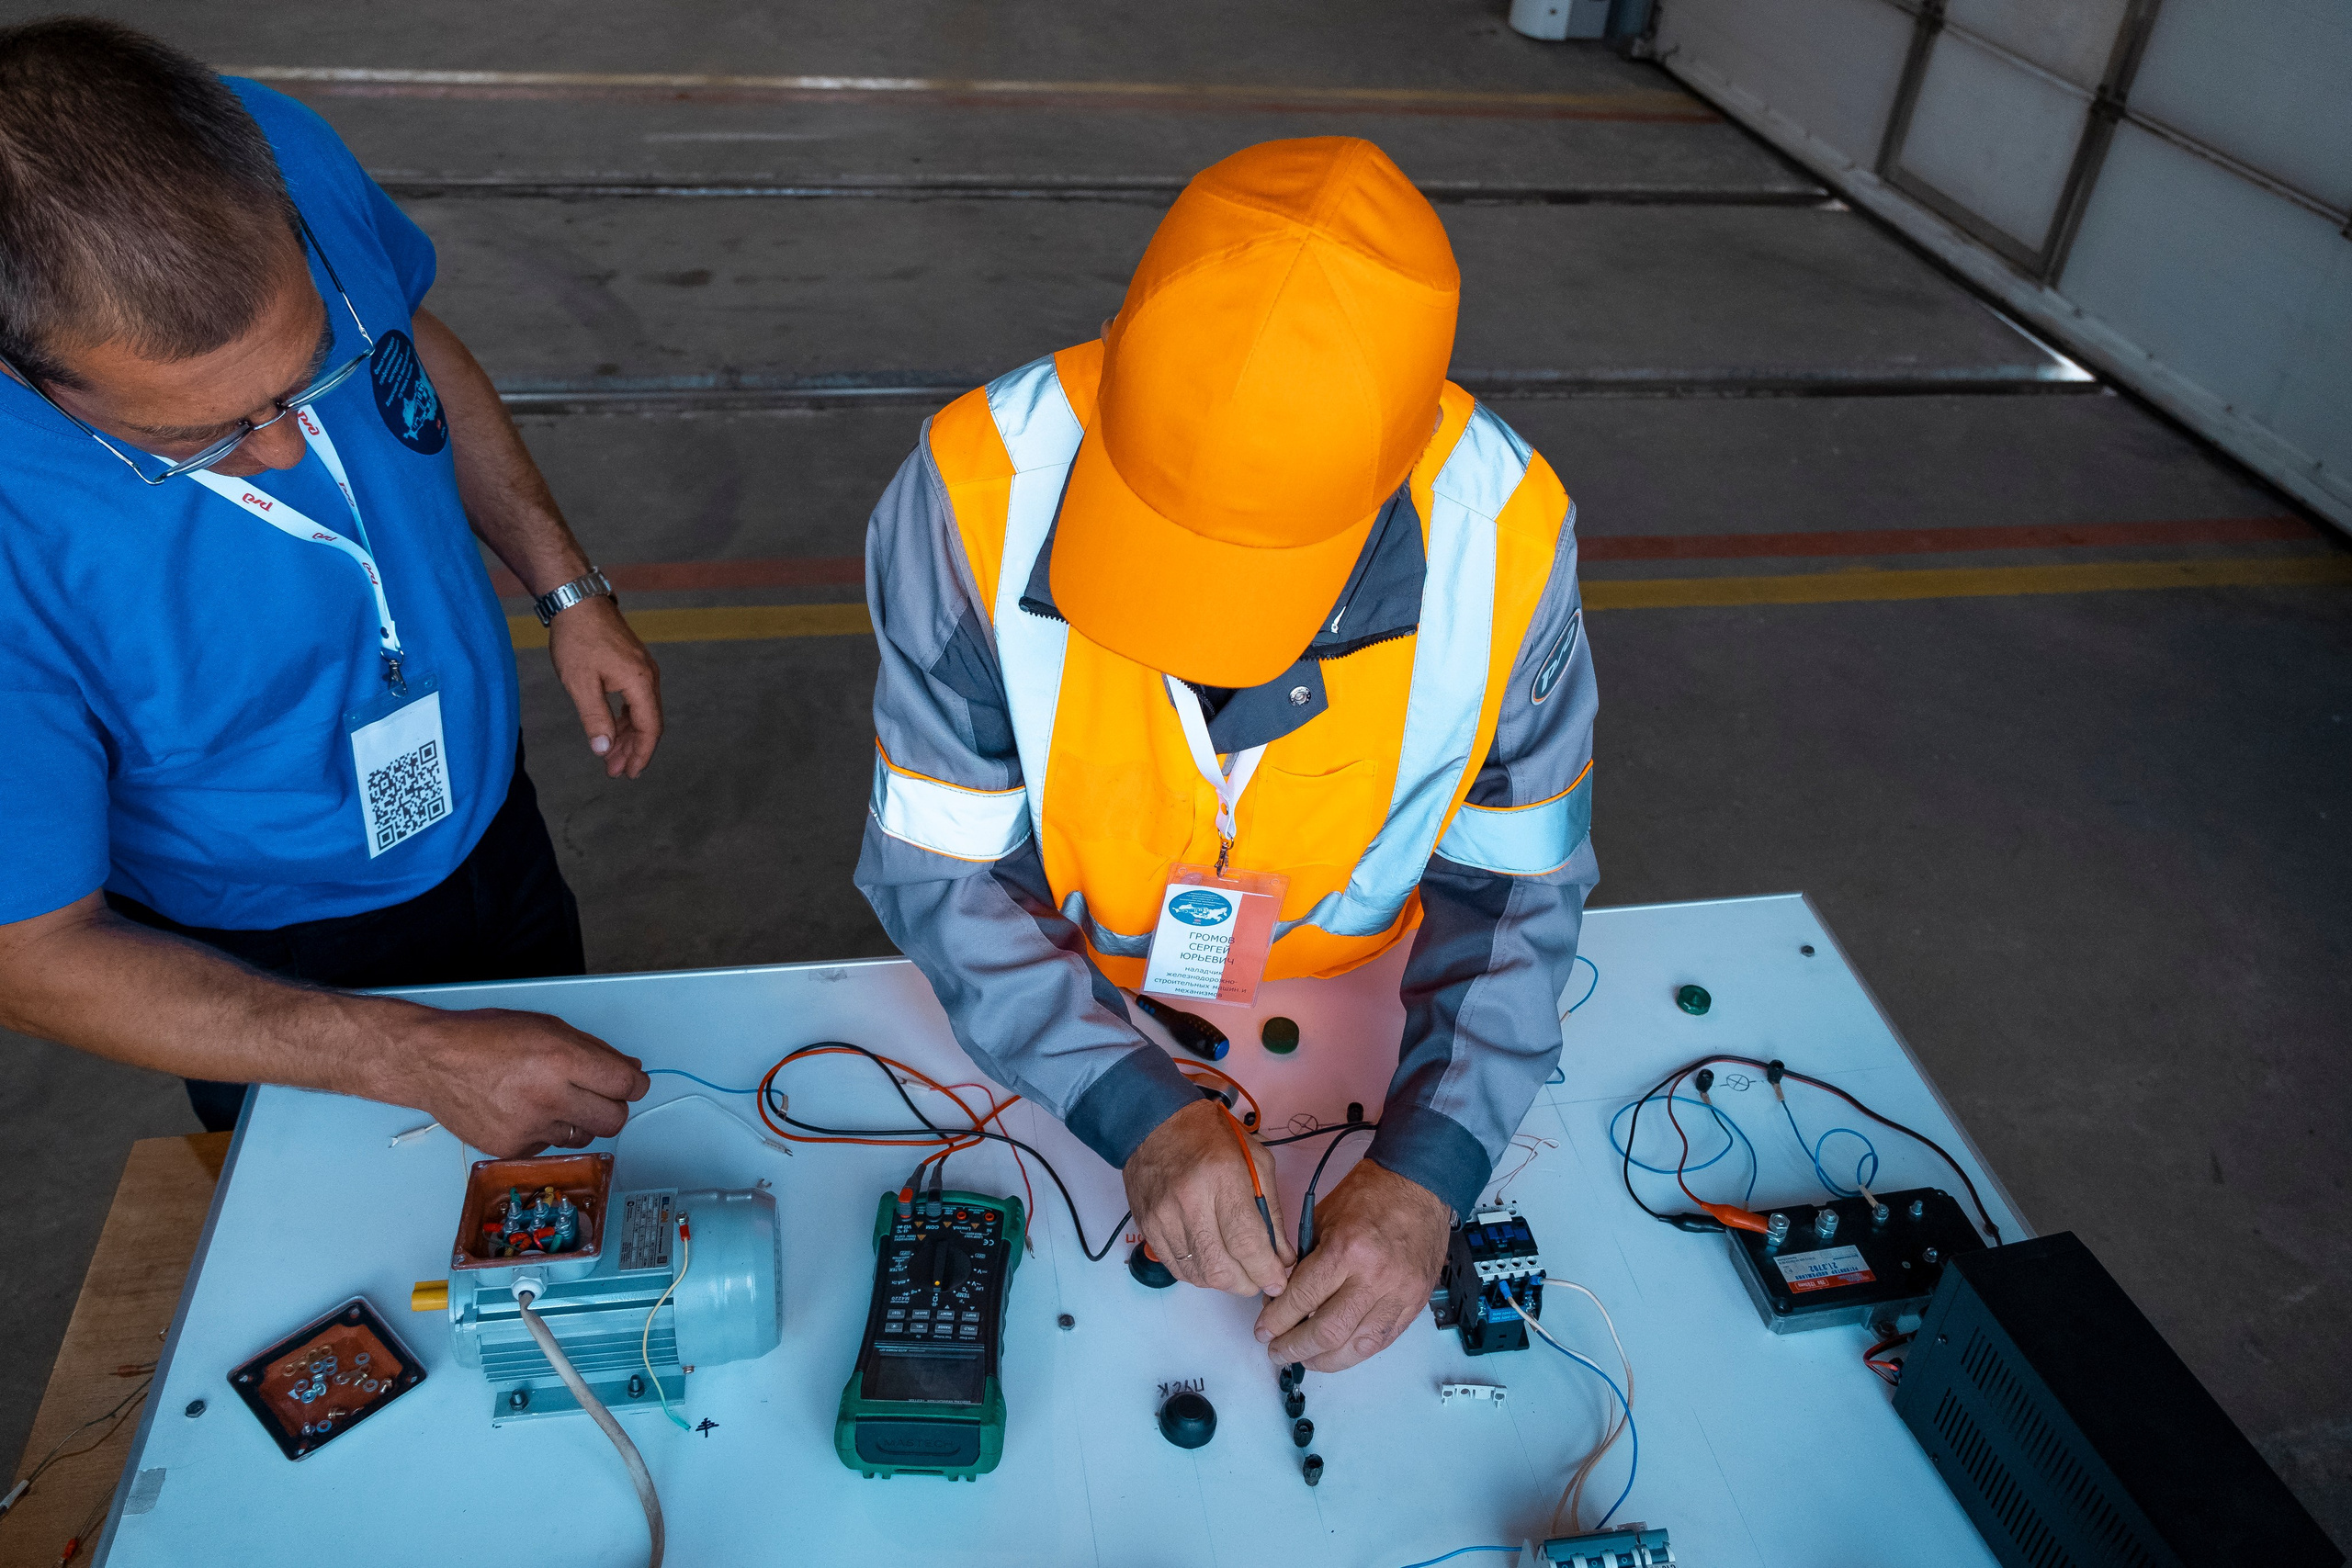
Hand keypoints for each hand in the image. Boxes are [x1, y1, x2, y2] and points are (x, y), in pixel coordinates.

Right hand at [385, 1005, 650, 1154]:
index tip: (631, 1083)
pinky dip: (546, 1131)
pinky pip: (550, 1146)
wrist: (432, 1063)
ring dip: (579, 1120)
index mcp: (562, 1059)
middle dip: (613, 1106)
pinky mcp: (512, 1149)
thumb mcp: (548, 1027)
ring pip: (584, 1136)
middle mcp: (549, 1097)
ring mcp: (530, 1128)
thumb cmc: (488, 1037)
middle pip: (614, 1120)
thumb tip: (631, 1070)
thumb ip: (594, 1051)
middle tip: (597, 1094)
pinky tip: (523, 1111)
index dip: (635, 1084)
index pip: (626, 1086)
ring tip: (551, 1099)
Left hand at [548, 596, 661, 777]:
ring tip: (611, 755)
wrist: (577, 600)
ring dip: (628, 735)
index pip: (649, 727)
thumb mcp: (581, 683)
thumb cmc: (577, 639)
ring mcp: (642, 669)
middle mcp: (649, 676)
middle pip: (649, 722)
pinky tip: (612, 729)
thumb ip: (595, 719)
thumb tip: (603, 750)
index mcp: (640, 682)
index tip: (628, 773)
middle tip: (615, 771)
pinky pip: (635, 699)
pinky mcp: (632, 664)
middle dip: (633, 749)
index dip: (641, 754)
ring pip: (642, 712)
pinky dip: (625, 718)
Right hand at [1123, 1098, 1294, 1296]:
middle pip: (1220, 1268)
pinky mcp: (1147, 1227)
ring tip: (1239, 1270)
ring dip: (1225, 1282)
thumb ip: (1271, 1211)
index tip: (1279, 1281)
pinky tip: (1213, 1261)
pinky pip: (1177, 1268)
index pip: (1246, 1242)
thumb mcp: (1256, 1161)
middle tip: (1260, 1278)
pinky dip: (1201, 1274)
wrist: (1154, 1123)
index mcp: (1222, 1177)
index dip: (1266, 1270)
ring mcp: (1164, 1217)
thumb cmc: (1213, 1138)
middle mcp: (1189, 1201)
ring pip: (1199, 1275)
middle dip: (1247, 1284)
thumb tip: (1282, 1256)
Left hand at [1254, 1158, 1449, 1371]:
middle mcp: (1374, 1278)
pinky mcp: (1415, 1303)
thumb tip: (1280, 1299)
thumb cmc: (1369, 1194)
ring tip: (1304, 1357)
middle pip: (1327, 1332)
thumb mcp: (1322, 1218)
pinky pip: (1382, 1341)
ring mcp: (1399, 1294)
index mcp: (1346, 1250)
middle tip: (1276, 1350)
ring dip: (1324, 1359)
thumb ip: (1302, 1261)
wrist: (1418, 1185)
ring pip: (1356, 1347)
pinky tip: (1336, 1352)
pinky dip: (1355, 1352)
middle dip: (1294, 1348)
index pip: (1302, 1299)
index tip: (1263, 1330)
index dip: (1277, 1320)